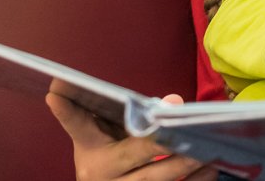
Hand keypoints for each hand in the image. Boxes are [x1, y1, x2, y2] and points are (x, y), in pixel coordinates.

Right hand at [46, 91, 217, 180]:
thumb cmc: (114, 154)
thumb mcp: (114, 134)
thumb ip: (136, 114)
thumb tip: (175, 103)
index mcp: (90, 148)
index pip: (77, 124)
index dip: (65, 110)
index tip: (55, 93)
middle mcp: (101, 172)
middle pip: (130, 155)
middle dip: (158, 144)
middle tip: (179, 134)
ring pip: (154, 180)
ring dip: (183, 166)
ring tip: (207, 151)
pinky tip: (209, 169)